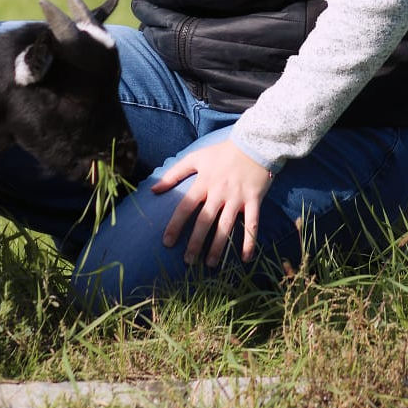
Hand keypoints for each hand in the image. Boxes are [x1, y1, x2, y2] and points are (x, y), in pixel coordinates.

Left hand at [151, 137, 272, 266]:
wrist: (253, 144)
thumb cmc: (222, 152)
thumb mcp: (196, 158)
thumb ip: (174, 173)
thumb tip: (153, 189)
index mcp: (204, 182)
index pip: (185, 207)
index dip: (175, 225)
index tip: (167, 242)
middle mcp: (219, 192)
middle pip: (205, 221)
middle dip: (195, 242)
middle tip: (188, 261)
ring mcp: (237, 198)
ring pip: (226, 226)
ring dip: (218, 246)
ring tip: (209, 264)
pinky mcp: (254, 201)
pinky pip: (252, 224)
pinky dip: (249, 242)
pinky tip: (245, 259)